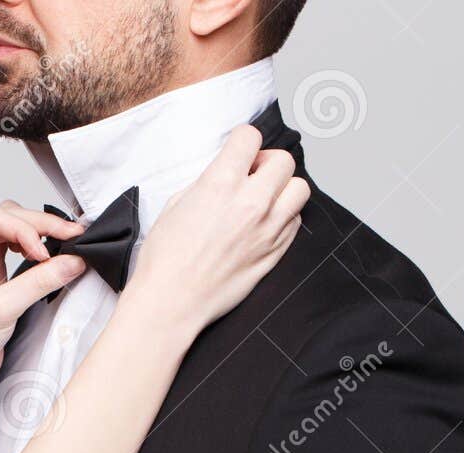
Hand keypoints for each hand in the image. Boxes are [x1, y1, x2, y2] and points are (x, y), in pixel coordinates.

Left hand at [0, 203, 87, 392]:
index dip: (26, 229)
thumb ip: (40, 281)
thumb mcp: (3, 308)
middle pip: (8, 218)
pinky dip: (37, 247)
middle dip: (40, 226)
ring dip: (40, 233)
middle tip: (71, 234)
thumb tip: (73, 260)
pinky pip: (19, 247)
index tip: (45, 252)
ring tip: (64, 242)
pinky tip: (48, 256)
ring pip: (15, 229)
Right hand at [124, 125, 310, 334]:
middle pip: (283, 161)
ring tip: (264, 200)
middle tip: (251, 176)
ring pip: (299, 189)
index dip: (242, 141)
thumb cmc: (164, 261)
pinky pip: (296, 221)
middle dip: (266, 163)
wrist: (171, 303)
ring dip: (283, 188)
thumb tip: (224, 175)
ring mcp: (268, 229)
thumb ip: (206, 184)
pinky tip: (264, 224)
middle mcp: (251, 203)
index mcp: (220, 185)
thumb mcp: (175, 206)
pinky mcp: (275, 253)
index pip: (249, 138)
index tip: (238, 152)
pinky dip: (284, 217)